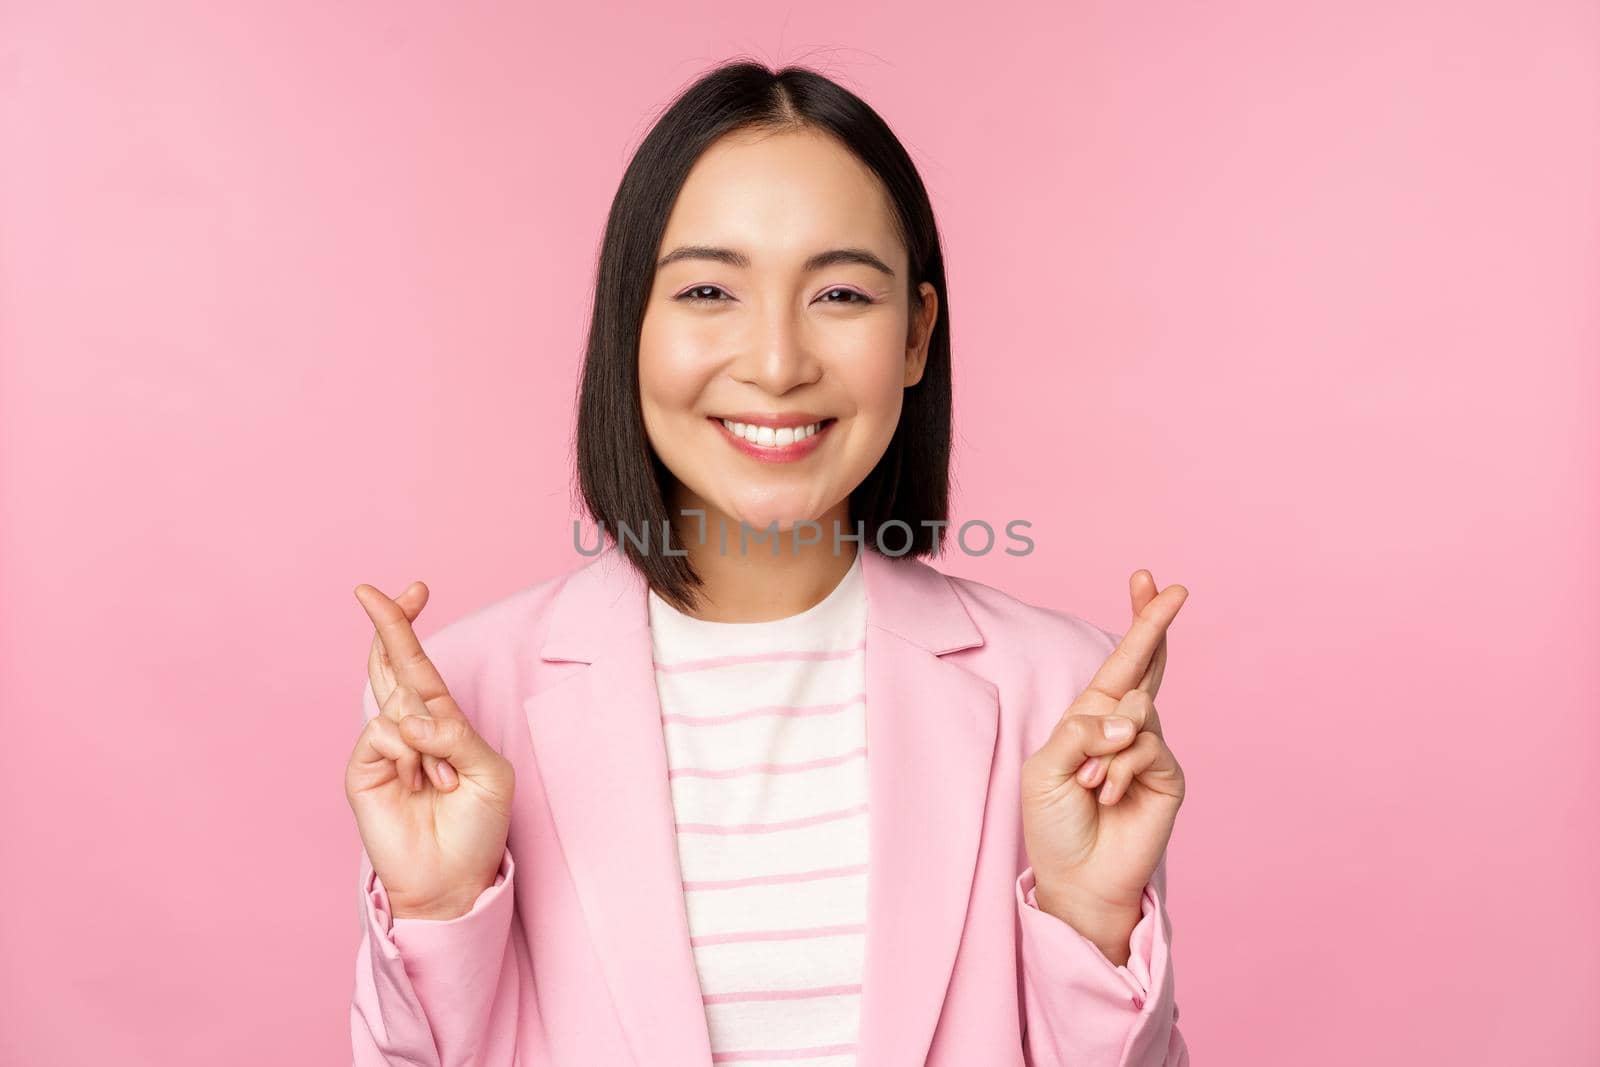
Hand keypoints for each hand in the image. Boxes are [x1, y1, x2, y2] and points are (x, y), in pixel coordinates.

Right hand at [345, 580, 515, 920]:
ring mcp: (384, 749)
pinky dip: (409, 754)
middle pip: (392, 664)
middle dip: (389, 625)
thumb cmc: (478, 828)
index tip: (414, 588)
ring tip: (442, 783)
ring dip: (430, 741)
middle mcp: (409, 730)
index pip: (422, 666)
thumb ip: (455, 736)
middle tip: (374, 592)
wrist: (453, 881)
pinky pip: (384, 733)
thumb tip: (409, 720)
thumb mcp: (489, 773)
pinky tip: (419, 785)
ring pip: (397, 704)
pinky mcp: (363, 771)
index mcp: (442, 724)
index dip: (411, 627)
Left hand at [1020, 571, 1187, 936]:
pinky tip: (1108, 795)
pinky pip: (1148, 747)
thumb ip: (1082, 731)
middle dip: (1154, 623)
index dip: (1136, 622)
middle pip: (1147, 665)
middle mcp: (1123, 727)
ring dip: (1107, 748)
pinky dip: (1121, 768)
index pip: (1119, 661)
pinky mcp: (1168, 775)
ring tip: (1091, 783)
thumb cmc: (1054, 823)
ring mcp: (1149, 750)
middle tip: (1175, 589)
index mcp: (1090, 718)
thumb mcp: (1047, 766)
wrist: (1077, 876)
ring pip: (1139, 711)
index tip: (1146, 578)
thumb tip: (1130, 720)